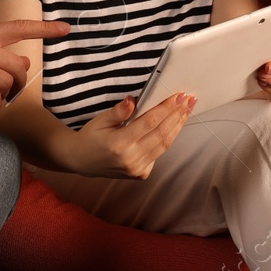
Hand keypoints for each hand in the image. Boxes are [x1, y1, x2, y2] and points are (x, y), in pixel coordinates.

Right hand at [70, 93, 195, 178]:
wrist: (82, 160)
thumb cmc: (91, 137)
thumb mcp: (100, 120)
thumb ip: (118, 111)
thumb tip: (133, 100)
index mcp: (119, 144)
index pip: (150, 122)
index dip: (167, 108)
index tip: (179, 95)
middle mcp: (130, 159)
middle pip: (162, 134)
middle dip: (178, 115)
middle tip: (189, 99)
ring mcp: (136, 169)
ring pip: (164, 145)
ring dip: (177, 126)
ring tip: (186, 110)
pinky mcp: (140, 174)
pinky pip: (159, 154)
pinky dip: (167, 138)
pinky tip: (173, 125)